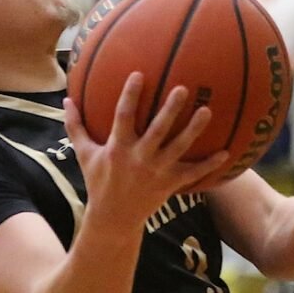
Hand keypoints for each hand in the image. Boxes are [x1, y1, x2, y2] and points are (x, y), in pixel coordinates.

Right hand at [63, 72, 228, 224]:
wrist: (114, 218)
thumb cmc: (98, 181)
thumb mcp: (84, 154)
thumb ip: (76, 127)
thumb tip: (66, 100)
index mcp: (118, 148)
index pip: (123, 116)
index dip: (130, 95)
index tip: (139, 74)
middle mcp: (139, 158)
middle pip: (157, 130)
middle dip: (170, 110)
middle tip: (182, 88)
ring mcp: (156, 171)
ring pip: (178, 148)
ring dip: (194, 129)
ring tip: (207, 110)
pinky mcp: (170, 184)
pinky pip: (193, 173)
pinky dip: (210, 165)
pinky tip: (227, 152)